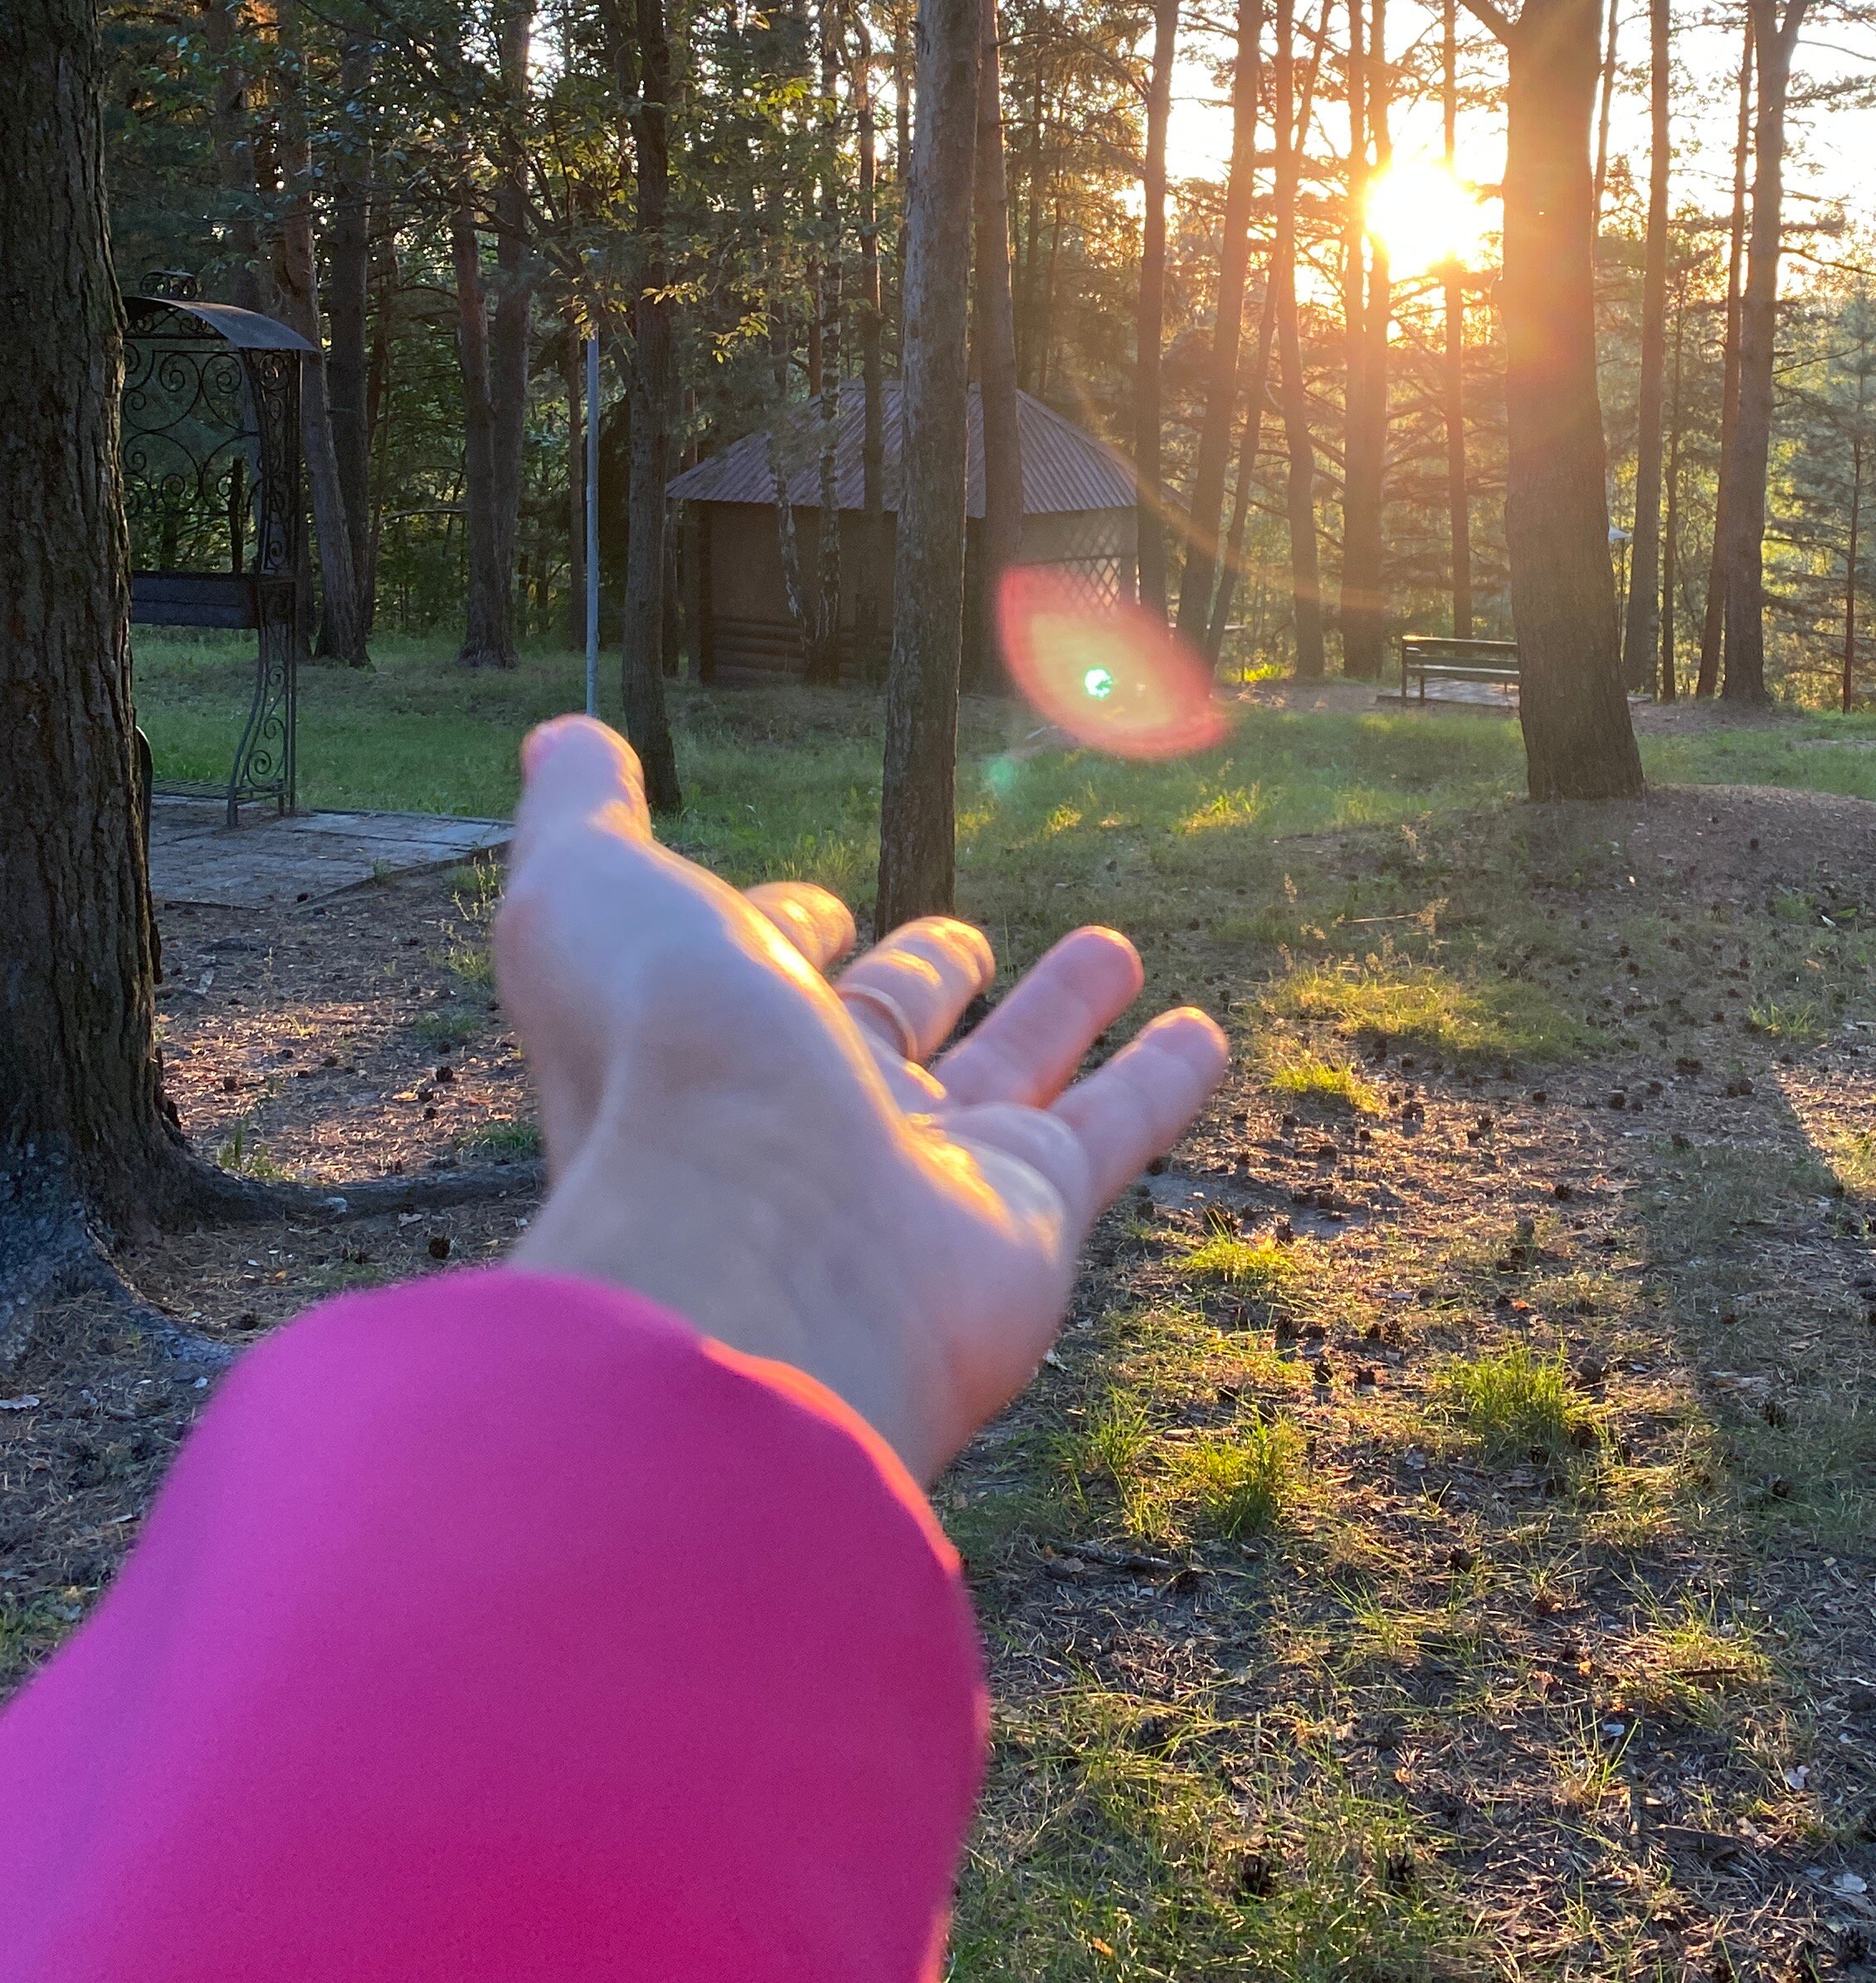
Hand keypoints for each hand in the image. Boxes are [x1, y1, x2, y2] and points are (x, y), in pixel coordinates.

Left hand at [492, 718, 1225, 1479]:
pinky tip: (1204, 1034)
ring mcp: (923, 1173)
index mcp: (704, 1042)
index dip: (775, 933)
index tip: (808, 907)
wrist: (763, 1244)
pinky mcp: (1031, 1214)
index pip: (750, 978)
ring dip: (1056, 1010)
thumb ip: (582, 816)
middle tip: (958, 940)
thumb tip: (563, 739)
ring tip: (1113, 949)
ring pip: (1007, 1071)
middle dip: (919, 976)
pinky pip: (1110, 1132)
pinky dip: (1159, 1081)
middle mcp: (812, 1117)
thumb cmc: (658, 1061)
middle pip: (881, 1031)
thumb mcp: (587, 893)